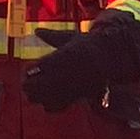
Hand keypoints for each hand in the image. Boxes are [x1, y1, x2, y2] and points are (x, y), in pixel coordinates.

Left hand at [22, 22, 139, 110]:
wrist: (109, 56)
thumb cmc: (87, 45)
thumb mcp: (70, 38)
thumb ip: (51, 37)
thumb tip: (37, 31)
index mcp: (60, 57)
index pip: (35, 69)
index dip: (30, 72)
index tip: (30, 71)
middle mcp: (63, 73)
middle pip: (34, 86)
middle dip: (29, 85)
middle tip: (30, 83)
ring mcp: (69, 86)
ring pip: (43, 98)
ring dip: (38, 96)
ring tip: (38, 92)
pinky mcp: (75, 96)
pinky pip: (55, 106)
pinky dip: (49, 105)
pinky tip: (50, 99)